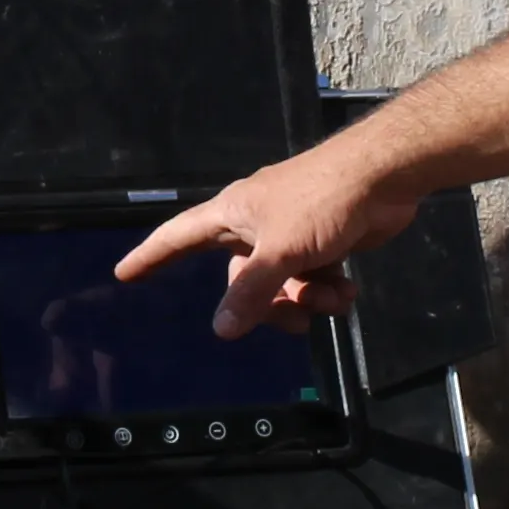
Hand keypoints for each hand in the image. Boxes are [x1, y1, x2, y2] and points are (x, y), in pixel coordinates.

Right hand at [120, 144, 415, 334]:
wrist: (384, 178)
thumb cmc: (321, 201)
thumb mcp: (280, 251)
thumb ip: (250, 292)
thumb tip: (221, 330)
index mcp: (232, 214)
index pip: (178, 236)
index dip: (151, 256)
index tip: (124, 273)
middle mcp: (256, 226)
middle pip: (242, 282)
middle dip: (267, 306)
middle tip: (293, 316)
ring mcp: (291, 236)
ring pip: (282, 288)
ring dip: (307, 301)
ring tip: (332, 296)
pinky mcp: (324, 245)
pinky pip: (313, 283)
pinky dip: (329, 293)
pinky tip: (348, 290)